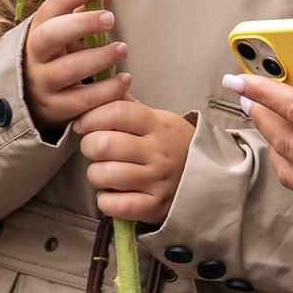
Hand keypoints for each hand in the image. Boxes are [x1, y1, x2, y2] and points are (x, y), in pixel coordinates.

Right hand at [22, 0, 131, 130]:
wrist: (36, 99)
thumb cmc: (60, 55)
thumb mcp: (67, 31)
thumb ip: (86, 9)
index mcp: (39, 29)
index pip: (53, 5)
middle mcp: (36, 55)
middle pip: (50, 35)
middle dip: (81, 24)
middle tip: (111, 18)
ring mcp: (44, 83)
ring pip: (67, 70)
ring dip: (99, 58)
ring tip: (123, 49)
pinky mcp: (56, 109)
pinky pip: (81, 101)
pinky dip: (106, 91)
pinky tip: (124, 80)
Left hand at [78, 96, 196, 224]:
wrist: (208, 180)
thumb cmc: (174, 146)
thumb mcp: (159, 119)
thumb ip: (129, 105)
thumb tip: (104, 85)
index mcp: (157, 126)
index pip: (118, 111)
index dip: (92, 116)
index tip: (83, 124)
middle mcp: (158, 152)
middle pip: (105, 144)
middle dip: (88, 146)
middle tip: (94, 149)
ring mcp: (157, 181)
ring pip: (105, 175)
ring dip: (95, 174)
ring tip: (104, 172)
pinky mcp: (154, 206)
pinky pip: (116, 205)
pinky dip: (105, 201)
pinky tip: (112, 193)